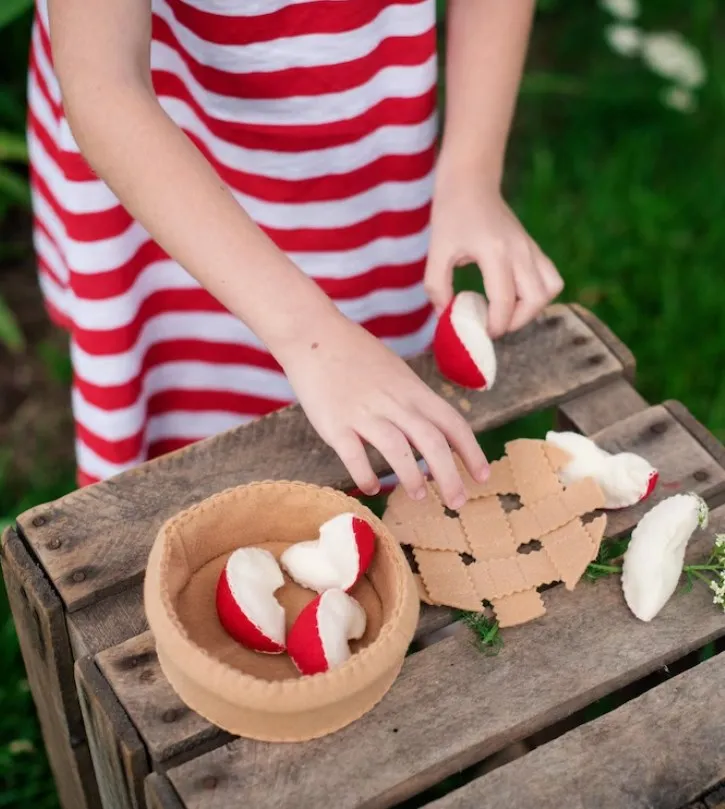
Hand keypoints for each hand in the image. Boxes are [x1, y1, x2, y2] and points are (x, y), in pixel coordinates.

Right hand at [277, 313, 488, 509]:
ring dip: (412, 476)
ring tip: (420, 496)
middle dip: (450, 475)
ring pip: (397, 449)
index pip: (452, 423)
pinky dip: (365, 474)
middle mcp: (393, 402)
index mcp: (413, 390)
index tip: (483, 476)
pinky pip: (353, 454)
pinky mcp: (334, 423)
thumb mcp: (397, 374)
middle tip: (458, 503)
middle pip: (431, 441)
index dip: (471, 451)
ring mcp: (363, 412)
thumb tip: (433, 439)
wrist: (314, 335)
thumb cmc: (357, 356)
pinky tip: (372, 488)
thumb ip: (414, 404)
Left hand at [425, 174, 563, 337]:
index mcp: (495, 251)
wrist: (471, 182)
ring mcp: (531, 247)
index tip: (481, 332)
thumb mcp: (436, 252)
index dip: (495, 324)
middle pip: (536, 299)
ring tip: (507, 311)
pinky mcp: (534, 247)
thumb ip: (437, 288)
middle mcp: (520, 250)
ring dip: (532, 309)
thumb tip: (445, 319)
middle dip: (516, 321)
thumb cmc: (451, 215)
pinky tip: (515, 295)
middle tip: (494, 324)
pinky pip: (551, 277)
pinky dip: (539, 293)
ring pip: (550, 289)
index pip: (505, 300)